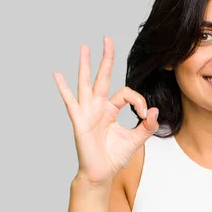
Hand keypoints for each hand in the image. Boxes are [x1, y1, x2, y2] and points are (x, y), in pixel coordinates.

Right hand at [53, 36, 158, 184]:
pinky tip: (57, 75)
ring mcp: (87, 112)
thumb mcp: (136, 139)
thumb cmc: (115, 156)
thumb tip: (154, 111)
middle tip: (107, 38)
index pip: (126, 93)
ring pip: (86, 83)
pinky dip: (63, 89)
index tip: (144, 114)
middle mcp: (98, 107)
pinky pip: (71, 102)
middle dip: (106, 58)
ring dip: (85, 65)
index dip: (138, 100)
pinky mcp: (80, 121)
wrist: (102, 173)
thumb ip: (146, 125)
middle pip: (103, 77)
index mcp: (111, 109)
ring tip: (84, 47)